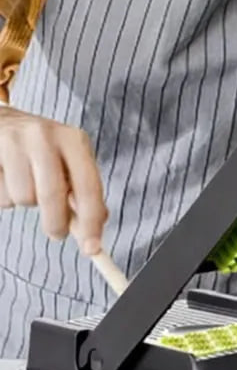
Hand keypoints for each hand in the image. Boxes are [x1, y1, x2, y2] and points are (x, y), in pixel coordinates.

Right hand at [0, 106, 106, 253]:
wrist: (1, 121)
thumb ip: (82, 192)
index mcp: (72, 139)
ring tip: (25, 184)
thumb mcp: (69, 161)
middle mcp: (43, 136)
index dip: (91, 221)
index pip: (88, 186)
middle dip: (56, 223)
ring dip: (25, 202)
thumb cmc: (42, 148)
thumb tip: (93, 227)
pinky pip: (0, 196)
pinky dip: (4, 196)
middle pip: (51, 195)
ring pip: (22, 198)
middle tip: (57, 233)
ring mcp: (12, 142)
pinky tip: (7, 177)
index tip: (92, 248)